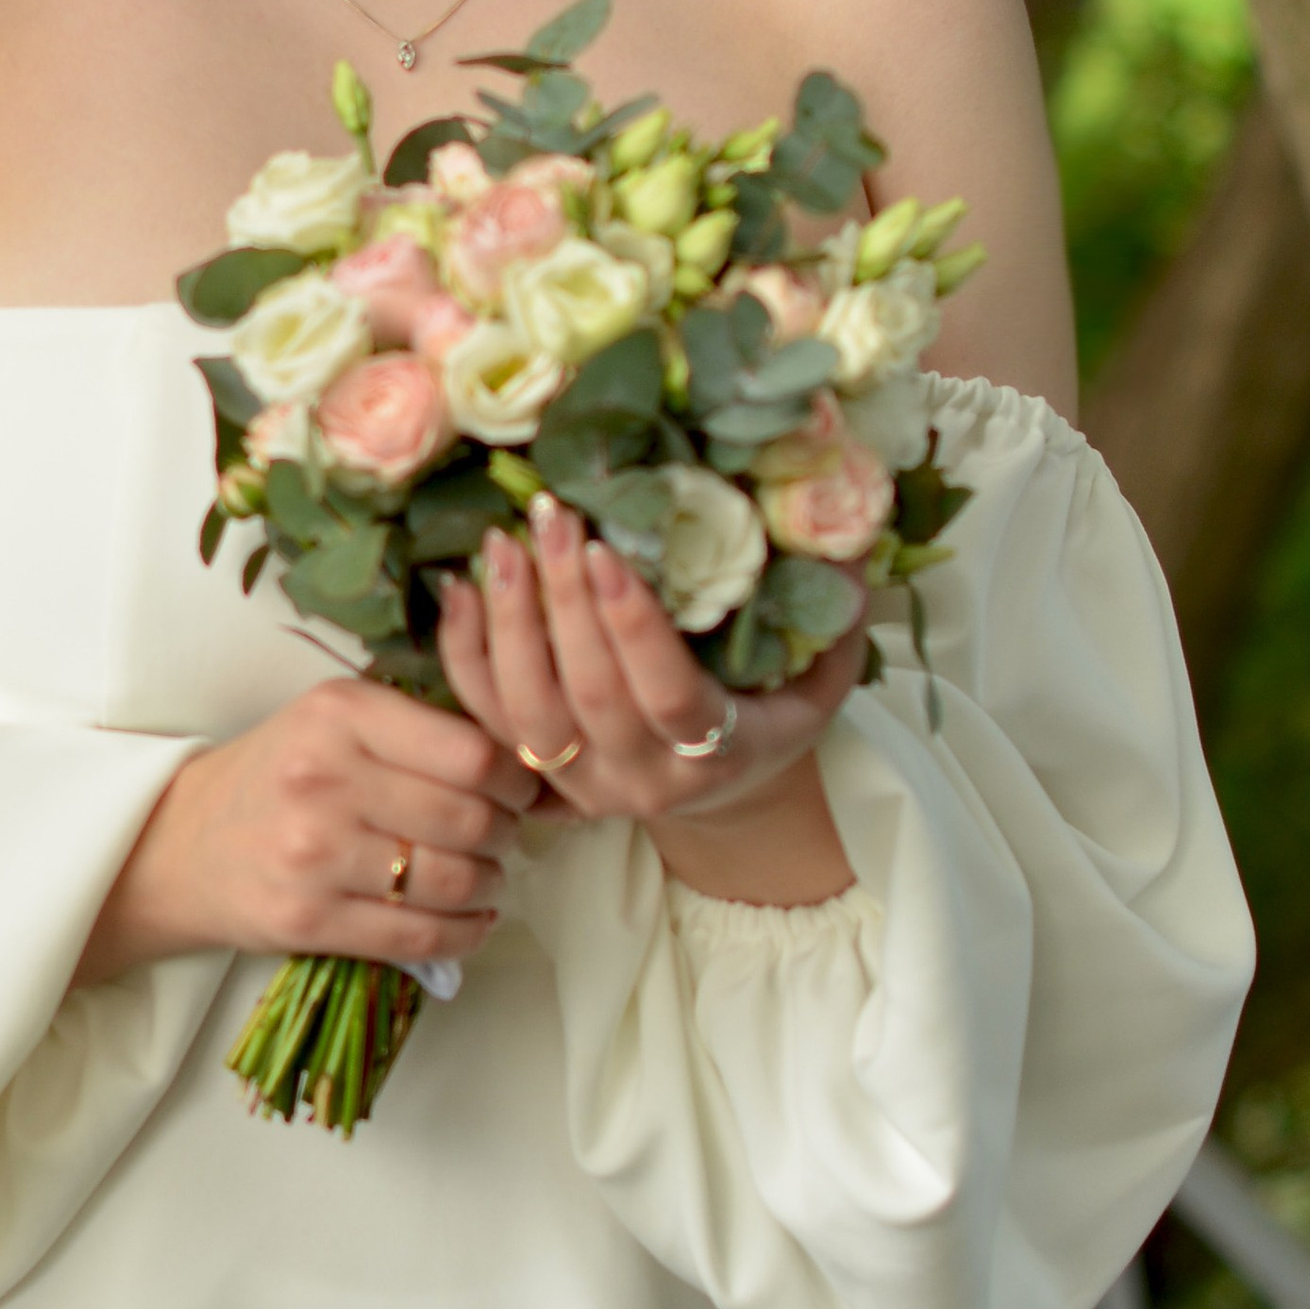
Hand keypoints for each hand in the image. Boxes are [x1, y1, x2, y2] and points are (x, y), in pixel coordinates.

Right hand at [76, 678, 539, 983]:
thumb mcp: (333, 720)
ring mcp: (314, 854)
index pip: (470, 751)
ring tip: (487, 878)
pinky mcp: (308, 920)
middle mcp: (325, 778)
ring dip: (491, 886)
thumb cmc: (275, 776)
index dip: (514, 778)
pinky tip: (471, 921)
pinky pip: (419, 936)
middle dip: (506, 834)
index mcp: (340, 714)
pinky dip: (465, 934)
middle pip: (470, 818)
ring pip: (452, 881)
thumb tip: (520, 763)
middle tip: (504, 836)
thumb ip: (414, 727)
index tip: (519, 789)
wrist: (180, 845)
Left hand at [434, 490, 867, 898]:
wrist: (724, 792)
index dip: (634, 627)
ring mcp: (583, 786)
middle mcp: (644, 781)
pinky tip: (460, 587)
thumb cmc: (773, 711)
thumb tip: (849, 527)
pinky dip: (465, 654)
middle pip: (590, 694)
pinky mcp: (538, 777)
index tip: (608, 552)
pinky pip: (485, 720)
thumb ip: (834, 610)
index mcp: (721, 753)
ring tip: (503, 543)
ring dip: (509, 623)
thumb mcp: (821, 672)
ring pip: (528, 713)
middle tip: (552, 516)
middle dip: (564, 599)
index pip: (669, 695)